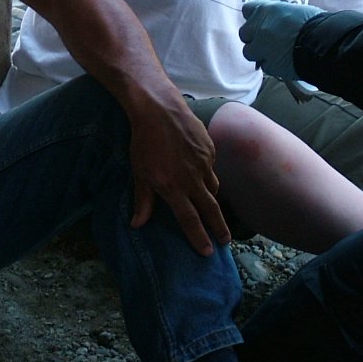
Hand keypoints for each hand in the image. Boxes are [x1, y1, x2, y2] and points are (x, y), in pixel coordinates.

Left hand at [127, 105, 229, 255]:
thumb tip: (137, 224)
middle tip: (225, 241)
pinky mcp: (209, 149)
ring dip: (213, 201)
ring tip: (213, 210)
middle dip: (218, 228)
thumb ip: (143, 199)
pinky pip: (211, 167)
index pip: (190, 220)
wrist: (159, 109)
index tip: (207, 252)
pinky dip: (207, 174)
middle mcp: (192, 179)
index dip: (199, 238)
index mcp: (174, 187)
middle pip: (210, 209)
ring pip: (213, 188)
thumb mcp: (140, 172)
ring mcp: (203, 163)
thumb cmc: (144, 141)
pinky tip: (201, 174)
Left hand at [238, 0, 321, 82]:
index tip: (260, 20)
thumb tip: (276, 18)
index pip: (247, 9)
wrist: (324, 45)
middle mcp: (259, 27)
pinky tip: (282, 62)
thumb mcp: (295, 10)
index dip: (254, 16)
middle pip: (244, 33)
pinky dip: (271, 65)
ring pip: (249, 52)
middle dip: (253, 37)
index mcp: (266, 10)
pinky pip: (264, 65)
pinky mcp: (269, 65)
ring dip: (258, 53)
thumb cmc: (315, 23)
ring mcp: (262, 48)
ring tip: (273, 53)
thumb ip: (279, 14)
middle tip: (266, 39)